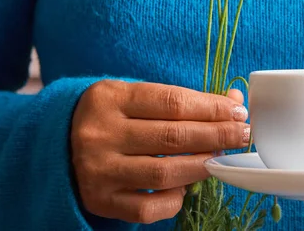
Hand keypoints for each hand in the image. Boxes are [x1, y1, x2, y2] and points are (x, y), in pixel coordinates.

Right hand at [71, 80, 248, 223]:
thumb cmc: (114, 115)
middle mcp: (100, 133)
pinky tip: (187, 186)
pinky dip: (175, 199)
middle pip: (172, 136)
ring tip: (221, 157)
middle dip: (216, 135)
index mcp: (109, 98)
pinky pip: (147, 207)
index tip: (238, 111)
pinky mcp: (101, 200)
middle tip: (242, 134)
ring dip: (202, 165)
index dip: (211, 107)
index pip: (171, 102)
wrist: (61, 142)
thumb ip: (183, 100)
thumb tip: (234, 102)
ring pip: (163, 172)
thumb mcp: (139, 96)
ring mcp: (98, 170)